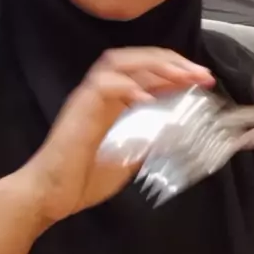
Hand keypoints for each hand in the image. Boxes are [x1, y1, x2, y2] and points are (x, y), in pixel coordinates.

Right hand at [25, 48, 213, 223]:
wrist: (50, 195)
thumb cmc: (84, 178)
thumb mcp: (131, 157)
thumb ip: (150, 139)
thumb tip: (176, 128)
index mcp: (116, 101)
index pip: (149, 74)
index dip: (177, 72)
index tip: (204, 80)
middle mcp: (103, 92)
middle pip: (137, 59)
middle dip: (171, 61)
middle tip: (200, 73)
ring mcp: (89, 96)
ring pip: (119, 62)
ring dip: (152, 64)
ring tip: (179, 74)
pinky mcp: (79, 107)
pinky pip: (103, 86)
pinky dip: (128, 87)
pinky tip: (148, 98)